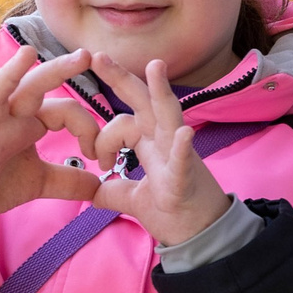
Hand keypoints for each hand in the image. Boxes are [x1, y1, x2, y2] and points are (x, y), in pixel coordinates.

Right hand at [0, 46, 102, 223]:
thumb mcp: (40, 181)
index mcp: (28, 121)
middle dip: (59, 70)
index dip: (87, 129)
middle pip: (34, 87)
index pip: (65, 111)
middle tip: (86, 55)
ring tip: (27, 52)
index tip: (100, 156)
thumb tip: (100, 187)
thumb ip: (69, 180)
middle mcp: (7, 118)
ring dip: (10, 75)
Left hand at [89, 54, 233, 246]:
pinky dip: (182, 147)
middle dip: (121, 78)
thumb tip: (91, 191)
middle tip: (97, 55)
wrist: (202, 237)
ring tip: (155, 66)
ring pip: (169, 116)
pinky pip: (184, 159)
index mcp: (152, 143)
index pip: (122, 123)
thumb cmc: (173, 213)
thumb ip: (113, 190)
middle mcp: (165, 141)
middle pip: (143, 102)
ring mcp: (179, 156)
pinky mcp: (186, 179)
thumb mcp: (134, 200)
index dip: (103, 137)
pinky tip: (184, 133)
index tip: (97, 161)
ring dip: (162, 92)